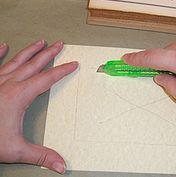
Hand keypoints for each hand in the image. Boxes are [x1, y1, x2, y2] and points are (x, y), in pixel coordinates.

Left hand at [0, 40, 77, 172]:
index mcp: (19, 95)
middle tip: (59, 44)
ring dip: (30, 50)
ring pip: (17, 60)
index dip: (63, 70)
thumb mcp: (15, 150)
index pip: (48, 78)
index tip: (73, 64)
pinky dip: (0, 53)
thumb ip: (41, 156)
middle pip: (34, 64)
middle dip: (49, 53)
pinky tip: (4, 45)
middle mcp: (9, 83)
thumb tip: (61, 166)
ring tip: (40, 42)